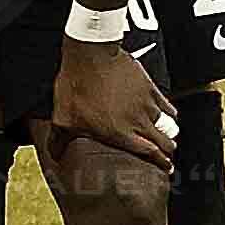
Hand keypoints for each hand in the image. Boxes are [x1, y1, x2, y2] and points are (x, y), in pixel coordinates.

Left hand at [45, 30, 175, 170]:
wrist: (91, 56)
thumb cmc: (76, 87)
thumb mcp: (63, 118)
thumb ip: (60, 141)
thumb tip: (55, 156)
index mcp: (120, 134)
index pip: (150, 153)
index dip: (161, 163)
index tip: (167, 168)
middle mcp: (139, 122)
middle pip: (166, 142)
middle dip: (168, 151)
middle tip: (166, 155)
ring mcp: (148, 104)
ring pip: (168, 124)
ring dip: (167, 132)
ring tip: (163, 135)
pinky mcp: (151, 88)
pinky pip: (167, 106)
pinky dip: (169, 113)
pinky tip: (166, 115)